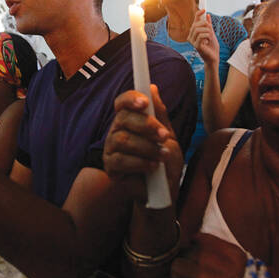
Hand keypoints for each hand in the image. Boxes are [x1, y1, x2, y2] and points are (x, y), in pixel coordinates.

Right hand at [102, 85, 183, 202]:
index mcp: (129, 120)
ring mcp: (111, 149)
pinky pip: (121, 160)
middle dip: (146, 125)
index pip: (122, 102)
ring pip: (123, 139)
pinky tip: (153, 166)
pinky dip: (140, 162)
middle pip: (123, 118)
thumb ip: (159, 113)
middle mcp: (117, 131)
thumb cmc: (164, 160)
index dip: (131, 99)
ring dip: (147, 147)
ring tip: (163, 155)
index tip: (144, 102)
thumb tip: (152, 88)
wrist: (164, 189)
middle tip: (164, 136)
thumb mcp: (167, 135)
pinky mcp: (111, 167)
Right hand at [187, 11, 218, 65]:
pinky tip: (208, 41)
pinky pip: (201, 36)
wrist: (214, 56)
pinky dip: (207, 37)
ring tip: (210, 37)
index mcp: (194, 32)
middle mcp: (191, 36)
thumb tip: (207, 15)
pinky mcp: (196, 46)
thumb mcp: (211, 33)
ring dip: (207, 32)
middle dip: (205, 25)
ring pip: (198, 30)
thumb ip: (208, 24)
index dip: (198, 14)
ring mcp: (192, 41)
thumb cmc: (212, 46)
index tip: (204, 10)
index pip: (194, 21)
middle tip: (211, 30)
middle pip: (196, 25)